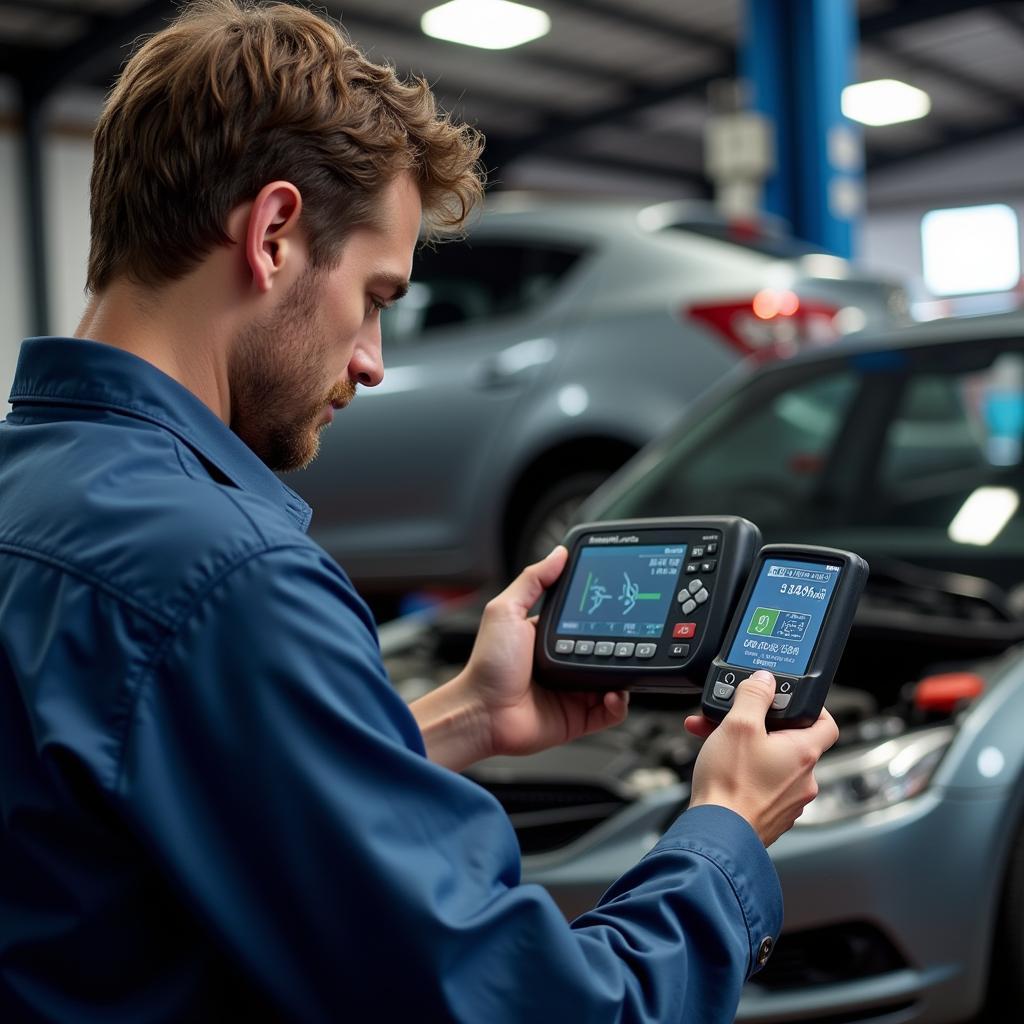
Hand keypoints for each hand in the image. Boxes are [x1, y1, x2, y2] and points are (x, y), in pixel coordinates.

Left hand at [410, 546, 628, 770]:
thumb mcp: (506, 611)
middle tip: (629, 634)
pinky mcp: (579, 717)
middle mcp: (565, 662)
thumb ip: (532, 581)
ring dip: (624, 671)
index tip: (617, 602)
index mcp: (550, 636)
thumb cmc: (487, 665)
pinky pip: (611, 711)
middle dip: (621, 641)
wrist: (482, 712)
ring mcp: (574, 690)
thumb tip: (558, 554)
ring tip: (625, 664)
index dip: (603, 612)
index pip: (586, 619)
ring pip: (613, 678)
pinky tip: (613, 694)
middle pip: (606, 648)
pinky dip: (619, 704)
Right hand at [684, 671, 838, 845]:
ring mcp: (788, 800)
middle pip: (790, 740)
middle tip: (735, 718)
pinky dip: (743, 770)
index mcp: (804, 753)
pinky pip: (761, 782)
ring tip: (715, 740)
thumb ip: (754, 696)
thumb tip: (765, 680)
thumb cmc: (731, 784)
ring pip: (771, 761)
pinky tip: (719, 765)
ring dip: (746, 747)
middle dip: (758, 725)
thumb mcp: (739, 725)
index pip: (826, 722)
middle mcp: (803, 779)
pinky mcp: (770, 814)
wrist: (716, 833)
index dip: (810, 706)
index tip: (788, 699)